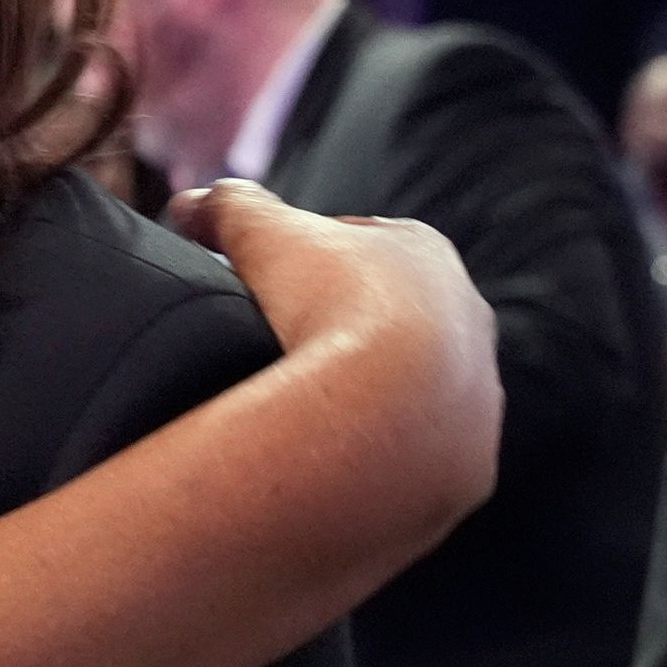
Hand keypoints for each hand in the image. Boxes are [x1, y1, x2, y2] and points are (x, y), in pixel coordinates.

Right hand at [167, 179, 498, 544]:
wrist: (386, 411)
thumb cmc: (332, 306)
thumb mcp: (265, 235)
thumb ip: (231, 207)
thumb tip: (191, 203)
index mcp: (425, 254)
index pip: (365, 245)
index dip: (311, 259)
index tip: (272, 282)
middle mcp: (466, 320)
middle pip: (395, 317)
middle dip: (346, 329)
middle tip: (285, 350)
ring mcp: (475, 395)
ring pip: (414, 390)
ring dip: (368, 399)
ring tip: (305, 415)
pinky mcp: (465, 463)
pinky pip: (413, 455)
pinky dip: (373, 455)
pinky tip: (330, 460)